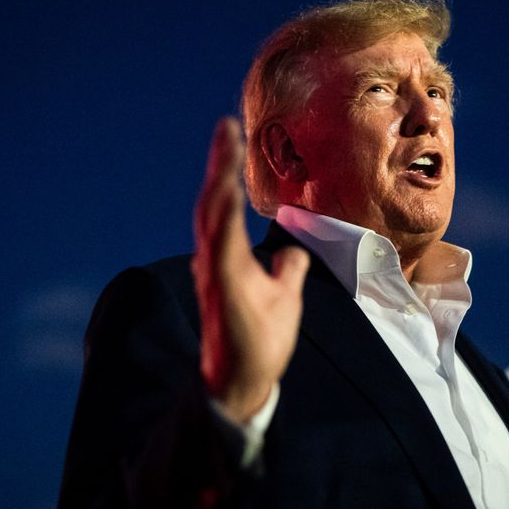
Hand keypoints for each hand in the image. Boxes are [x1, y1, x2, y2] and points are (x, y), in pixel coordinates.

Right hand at [192, 117, 309, 423]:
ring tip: (224, 147)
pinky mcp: (220, 292)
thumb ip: (288, 272)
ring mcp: (216, 275)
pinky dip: (221, 221)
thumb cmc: (259, 343)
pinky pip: (219, 249)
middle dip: (219, 164)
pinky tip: (225, 196)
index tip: (230, 133)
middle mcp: (217, 260)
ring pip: (212, 219)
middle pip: (214, 203)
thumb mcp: (284, 298)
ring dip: (218, 182)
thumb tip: (295, 254)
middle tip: (224, 126)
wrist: (247, 383)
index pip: (226, 205)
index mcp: (230, 257)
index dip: (227, 170)